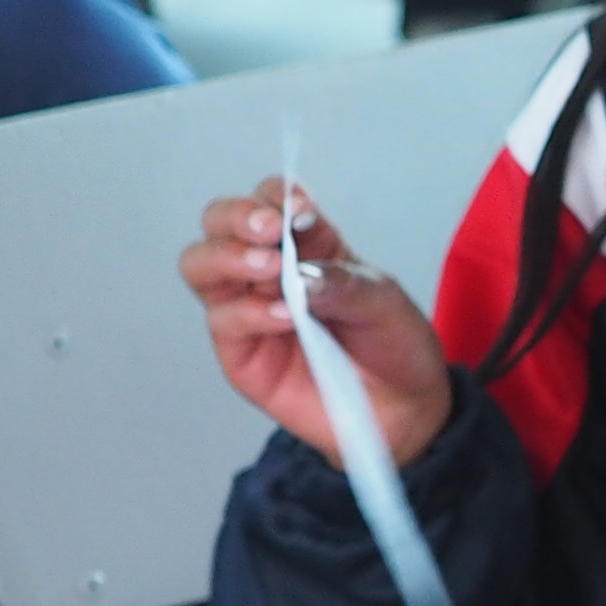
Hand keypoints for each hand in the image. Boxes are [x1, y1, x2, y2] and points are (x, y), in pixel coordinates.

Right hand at [180, 181, 450, 473]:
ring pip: (201, 266)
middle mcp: (267, 271)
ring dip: (231, 258)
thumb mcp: (383, 301)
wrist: (404, 409)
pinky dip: (251, 313)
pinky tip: (286, 315)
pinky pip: (224, 322)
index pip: (268, 200)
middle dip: (237, 218)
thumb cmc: (393, 344)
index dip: (275, 196)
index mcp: (305, 245)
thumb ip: (341, 280)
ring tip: (271, 268)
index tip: (301, 210)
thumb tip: (299, 270)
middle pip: (218, 223)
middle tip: (270, 231)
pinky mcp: (240, 354)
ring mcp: (247, 310)